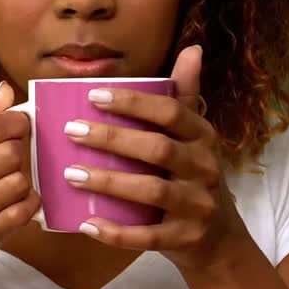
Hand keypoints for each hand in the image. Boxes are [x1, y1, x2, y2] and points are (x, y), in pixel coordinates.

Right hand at [0, 82, 39, 282]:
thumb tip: (5, 92)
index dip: (15, 121)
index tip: (18, 124)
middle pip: (10, 153)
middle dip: (16, 150)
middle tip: (7, 155)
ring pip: (20, 181)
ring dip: (19, 177)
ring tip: (5, 179)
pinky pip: (24, 210)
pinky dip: (26, 201)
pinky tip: (14, 199)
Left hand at [62, 45, 253, 271]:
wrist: (218, 238)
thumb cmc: (193, 177)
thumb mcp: (195, 137)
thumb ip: (186, 96)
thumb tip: (193, 49)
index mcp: (203, 137)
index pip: (171, 113)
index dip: (133, 103)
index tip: (92, 96)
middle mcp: (205, 168)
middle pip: (158, 149)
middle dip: (112, 139)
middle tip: (71, 131)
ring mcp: (198, 206)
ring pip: (152, 191)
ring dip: (109, 182)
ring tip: (71, 174)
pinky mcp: (185, 239)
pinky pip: (148, 237)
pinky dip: (116, 232)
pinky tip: (86, 223)